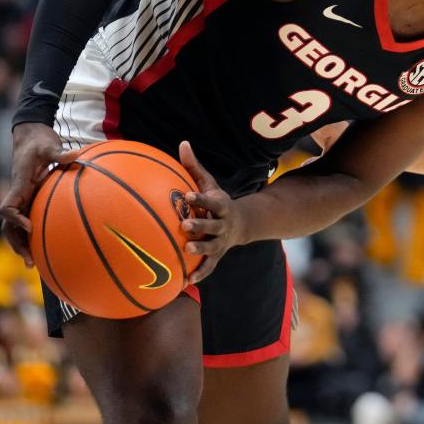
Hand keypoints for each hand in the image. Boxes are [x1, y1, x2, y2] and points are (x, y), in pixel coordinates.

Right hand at [0, 123, 82, 267]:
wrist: (30, 135)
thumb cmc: (38, 140)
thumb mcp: (49, 145)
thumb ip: (60, 153)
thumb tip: (76, 155)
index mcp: (19, 185)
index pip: (7, 209)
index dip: (15, 220)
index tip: (29, 227)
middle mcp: (18, 195)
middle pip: (9, 226)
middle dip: (17, 244)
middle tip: (30, 261)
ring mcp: (23, 198)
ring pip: (15, 227)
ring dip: (22, 244)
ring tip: (34, 263)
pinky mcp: (30, 197)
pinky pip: (27, 219)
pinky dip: (32, 234)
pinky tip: (46, 246)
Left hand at [178, 141, 248, 284]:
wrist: (242, 224)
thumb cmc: (217, 201)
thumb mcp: (209, 184)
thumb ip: (194, 167)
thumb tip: (182, 143)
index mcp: (221, 205)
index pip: (211, 201)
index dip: (201, 198)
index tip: (188, 195)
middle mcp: (223, 224)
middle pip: (213, 225)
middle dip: (200, 225)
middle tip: (185, 225)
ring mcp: (221, 241)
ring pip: (212, 247)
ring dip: (200, 249)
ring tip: (186, 250)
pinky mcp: (217, 254)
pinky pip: (210, 266)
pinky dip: (200, 273)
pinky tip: (187, 281)